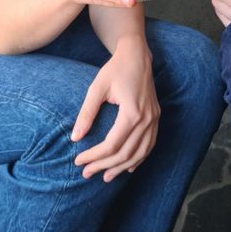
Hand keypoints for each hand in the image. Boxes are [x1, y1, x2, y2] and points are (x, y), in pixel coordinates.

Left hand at [71, 35, 159, 181]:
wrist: (137, 55)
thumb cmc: (115, 69)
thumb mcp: (97, 88)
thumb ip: (87, 113)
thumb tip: (75, 138)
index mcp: (132, 112)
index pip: (112, 145)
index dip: (94, 156)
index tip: (78, 161)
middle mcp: (147, 119)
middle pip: (125, 153)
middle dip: (104, 166)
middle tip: (86, 173)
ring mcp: (154, 119)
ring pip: (140, 153)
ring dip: (121, 167)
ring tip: (105, 176)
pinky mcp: (156, 117)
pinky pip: (150, 144)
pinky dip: (139, 158)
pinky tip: (127, 167)